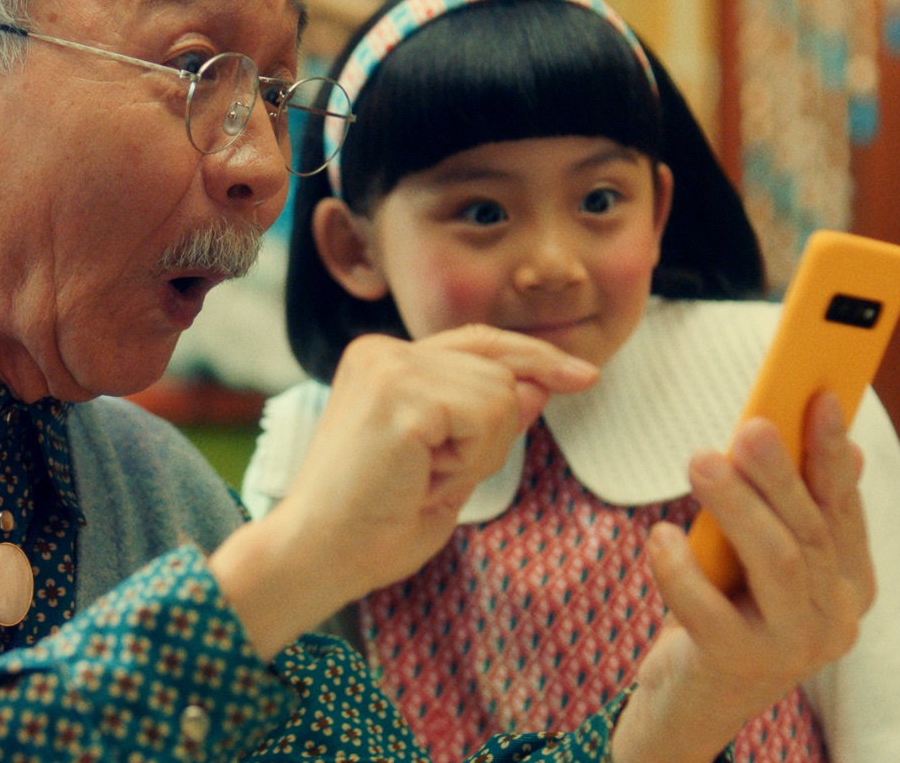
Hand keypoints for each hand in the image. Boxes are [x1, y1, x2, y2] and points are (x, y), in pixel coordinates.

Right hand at [210, 325, 597, 656]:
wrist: (315, 557)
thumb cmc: (373, 526)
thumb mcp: (448, 468)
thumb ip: (487, 423)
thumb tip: (537, 386)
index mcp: (385, 361)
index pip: (479, 342)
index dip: (535, 358)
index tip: (584, 376)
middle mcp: (383, 350)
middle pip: (499, 369)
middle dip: (492, 436)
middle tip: (431, 479)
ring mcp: (389, 366)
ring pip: (501, 393)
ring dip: (479, 452)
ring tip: (422, 480)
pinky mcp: (400, 393)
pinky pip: (487, 416)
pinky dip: (470, 460)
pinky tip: (421, 480)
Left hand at [611, 391, 875, 762]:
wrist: (689, 704)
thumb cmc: (725, 613)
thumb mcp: (761, 560)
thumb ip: (793, 512)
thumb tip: (840, 442)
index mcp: (849, 585)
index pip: (844, 509)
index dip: (832, 454)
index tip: (820, 396)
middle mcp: (835, 619)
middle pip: (812, 532)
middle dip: (782, 474)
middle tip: (750, 425)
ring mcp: (792, 648)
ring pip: (778, 562)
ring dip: (738, 506)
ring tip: (700, 461)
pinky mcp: (738, 666)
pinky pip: (708, 608)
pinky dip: (679, 566)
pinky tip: (658, 535)